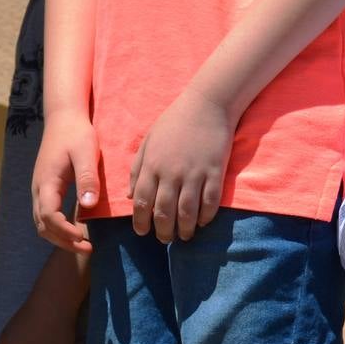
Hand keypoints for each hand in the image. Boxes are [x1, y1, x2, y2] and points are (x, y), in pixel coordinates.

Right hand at [32, 110, 98, 252]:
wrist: (63, 119)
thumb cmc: (76, 134)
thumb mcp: (86, 153)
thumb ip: (87, 178)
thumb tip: (88, 205)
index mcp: (47, 182)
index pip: (48, 216)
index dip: (64, 232)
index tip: (83, 239)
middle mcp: (38, 189)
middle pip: (42, 225)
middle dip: (62, 241)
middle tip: (88, 249)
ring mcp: (40, 189)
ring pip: (41, 223)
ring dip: (59, 237)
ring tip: (83, 245)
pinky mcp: (46, 188)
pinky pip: (46, 215)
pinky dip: (58, 227)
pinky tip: (77, 229)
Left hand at [129, 89, 233, 241]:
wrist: (207, 104)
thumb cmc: (175, 122)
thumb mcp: (149, 142)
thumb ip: (137, 169)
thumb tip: (130, 196)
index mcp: (152, 166)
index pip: (142, 202)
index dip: (141, 222)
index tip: (142, 232)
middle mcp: (171, 173)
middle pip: (164, 212)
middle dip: (163, 231)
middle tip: (164, 239)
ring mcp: (194, 174)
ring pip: (187, 212)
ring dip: (185, 229)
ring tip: (185, 235)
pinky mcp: (215, 172)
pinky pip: (210, 202)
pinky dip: (206, 216)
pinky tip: (204, 222)